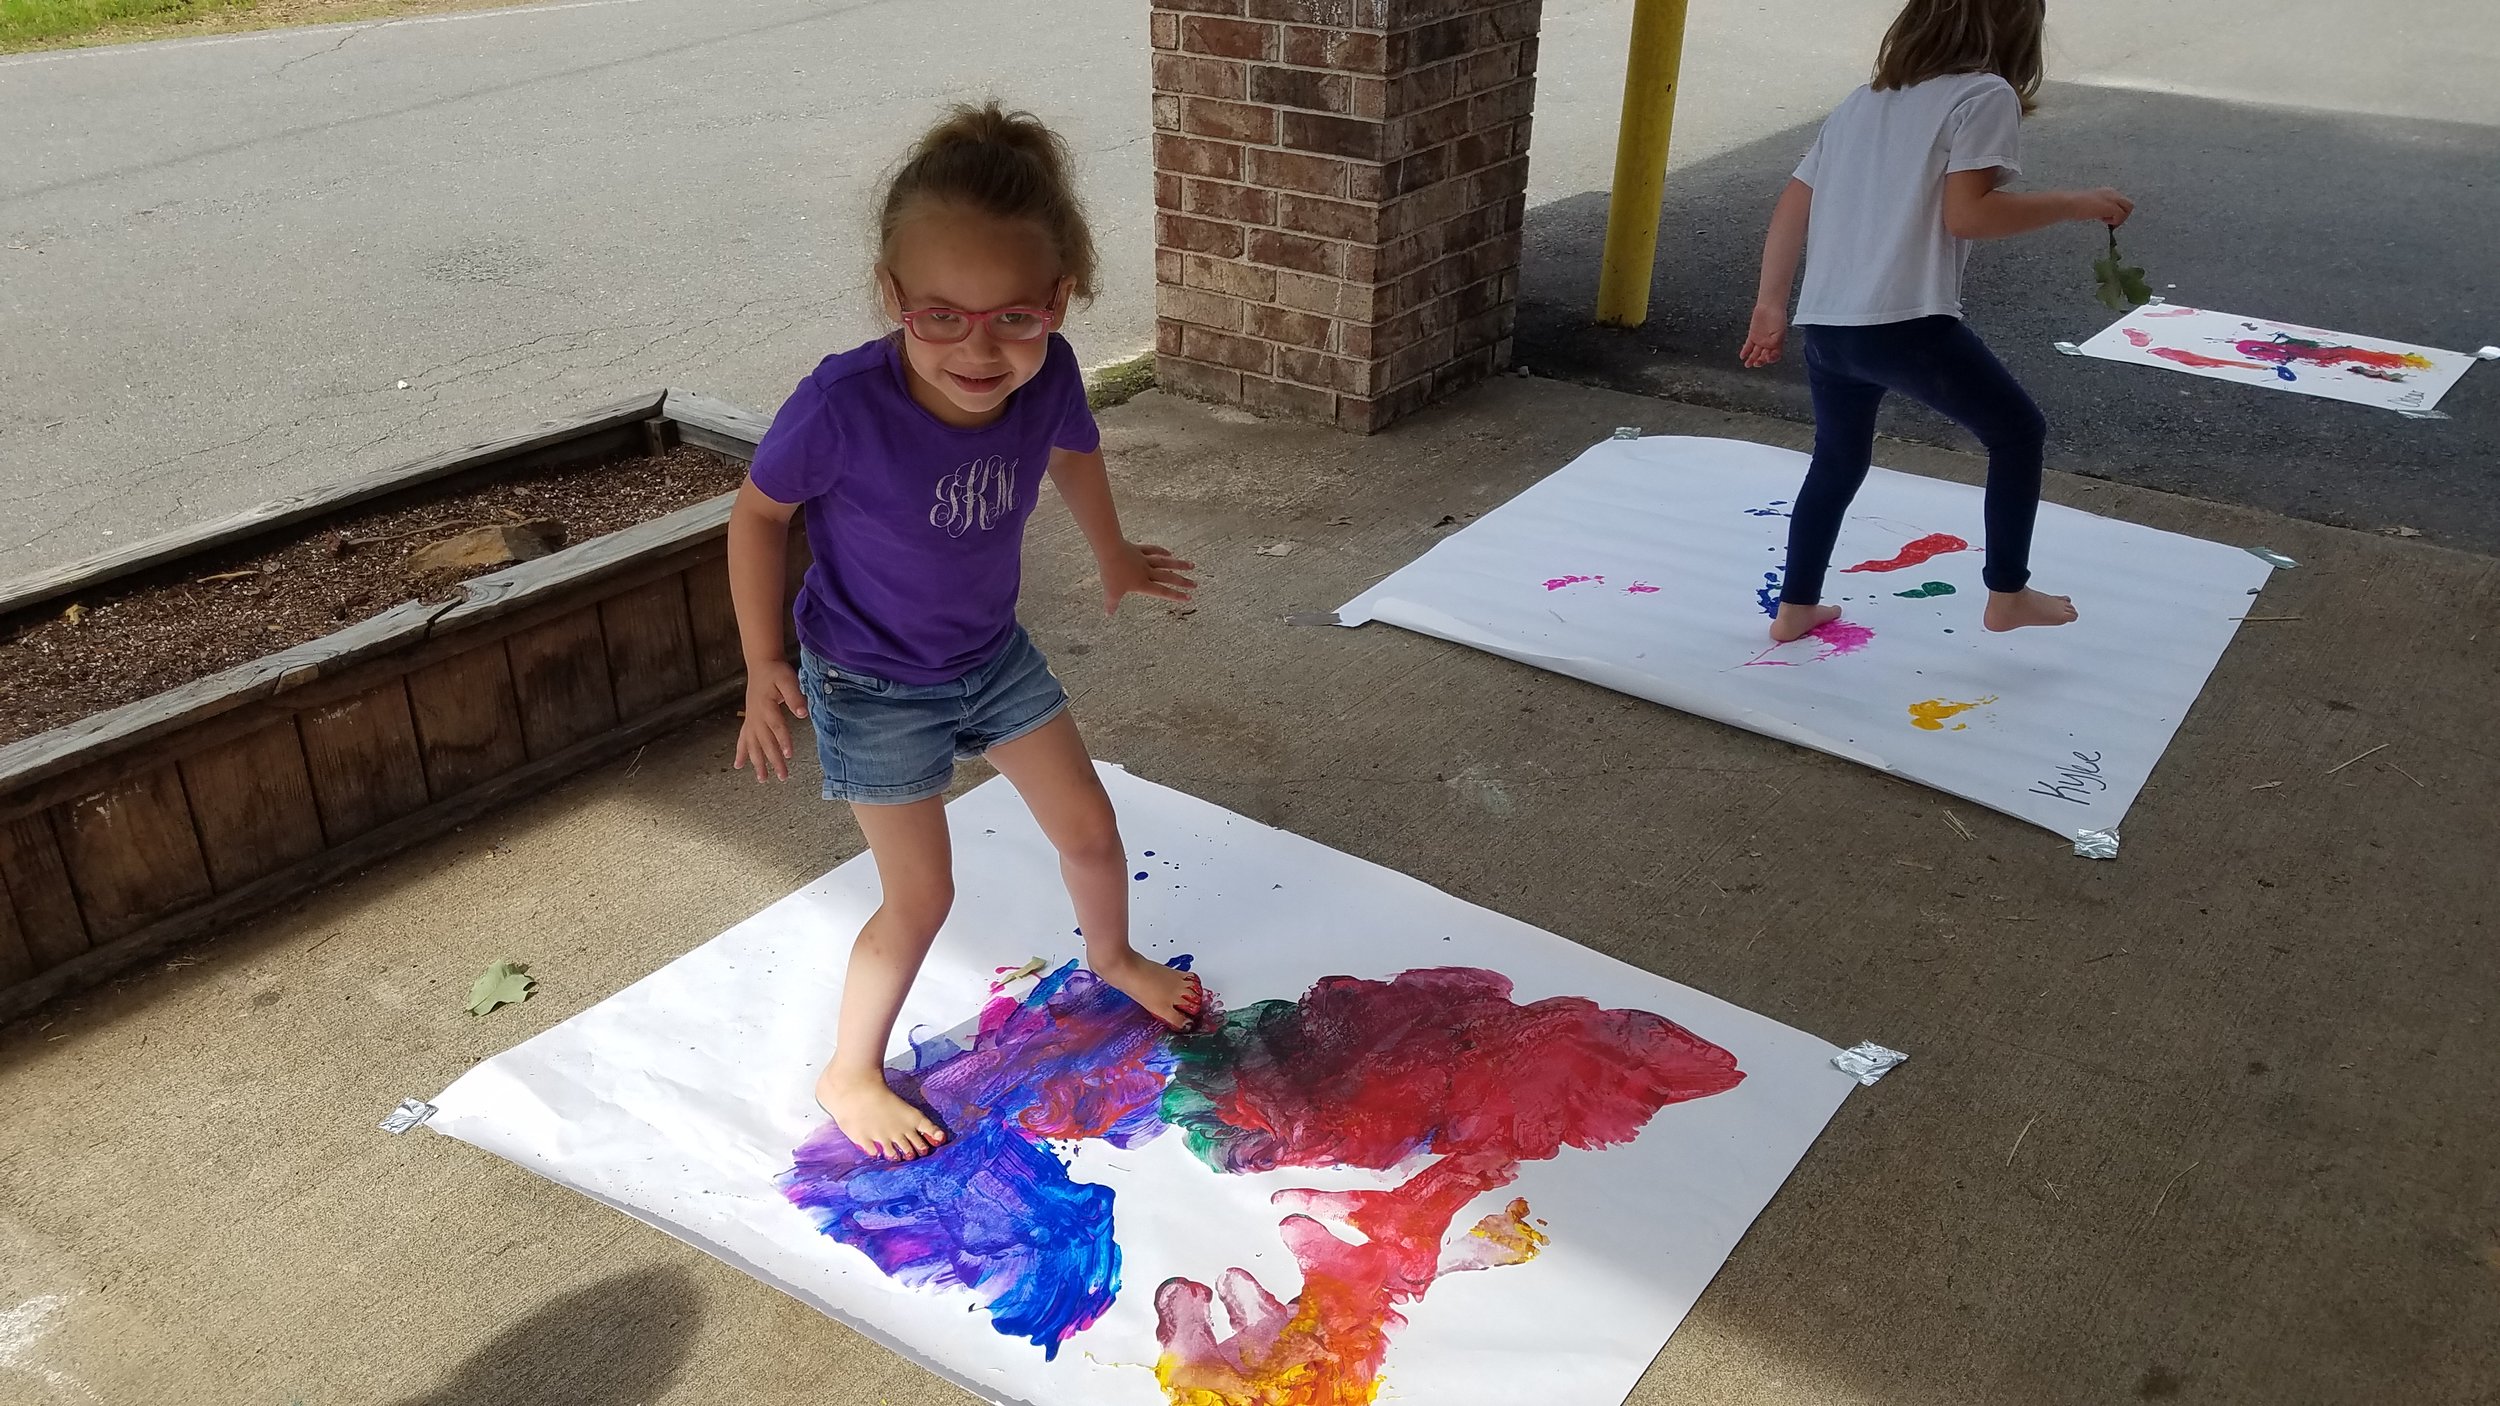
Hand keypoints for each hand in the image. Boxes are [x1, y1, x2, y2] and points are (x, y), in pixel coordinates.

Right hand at [733, 661, 806, 781]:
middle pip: (765, 741)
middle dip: (774, 759)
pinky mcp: (749, 720)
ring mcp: (750, 720)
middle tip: (783, 776)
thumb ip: (795, 696)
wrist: (761, 665)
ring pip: (753, 744)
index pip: (776, 726)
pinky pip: (743, 739)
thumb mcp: (788, 680)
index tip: (789, 755)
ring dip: (757, 762)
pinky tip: (738, 765)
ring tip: (762, 779)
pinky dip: (741, 752)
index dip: (783, 740)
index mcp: (766, 706)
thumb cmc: (776, 673)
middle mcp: (756, 716)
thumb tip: (802, 713)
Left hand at [1100, 541, 1196, 613]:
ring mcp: (1144, 560)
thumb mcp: (1111, 592)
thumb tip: (1109, 614)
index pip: (1162, 591)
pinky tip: (1169, 553)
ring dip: (1179, 564)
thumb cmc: (1111, 573)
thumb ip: (1112, 604)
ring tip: (1192, 565)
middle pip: (1168, 577)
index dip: (1176, 595)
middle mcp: (1147, 572)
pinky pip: (1153, 550)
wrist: (1109, 551)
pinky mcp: (1139, 549)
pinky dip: (1162, 552)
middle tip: (1195, 584)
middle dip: (1183, 582)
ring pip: (1165, 563)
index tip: (1188, 597)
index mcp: (1142, 584)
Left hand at [1740, 303, 1786, 367]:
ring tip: (1748, 364)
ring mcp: (1760, 340)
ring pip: (1755, 353)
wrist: (1769, 306)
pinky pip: (1748, 346)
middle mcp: (1769, 343)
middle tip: (1757, 363)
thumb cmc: (1778, 316)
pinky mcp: (1753, 336)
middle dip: (1761, 361)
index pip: (1775, 356)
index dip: (1772, 359)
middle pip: (1764, 356)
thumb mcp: (1780, 332)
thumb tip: (1771, 350)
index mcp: (1778, 343)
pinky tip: (1743, 356)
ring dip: (1752, 359)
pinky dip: (1745, 351)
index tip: (1768, 359)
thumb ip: (1776, 343)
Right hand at [2069, 187, 2132, 226]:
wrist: (2069, 204)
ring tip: (2106, 221)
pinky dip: (2115, 221)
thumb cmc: (2074, 206)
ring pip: (2128, 209)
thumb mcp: (2092, 205)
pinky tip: (2103, 221)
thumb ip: (2101, 208)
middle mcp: (2112, 192)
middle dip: (2122, 215)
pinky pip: (2121, 215)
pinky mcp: (2111, 206)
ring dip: (2119, 218)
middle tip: (2110, 222)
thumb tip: (2105, 216)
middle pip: (2128, 205)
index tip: (2106, 218)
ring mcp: (2112, 199)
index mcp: (2107, 191)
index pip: (2121, 202)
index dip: (2117, 212)